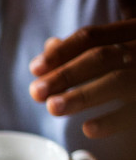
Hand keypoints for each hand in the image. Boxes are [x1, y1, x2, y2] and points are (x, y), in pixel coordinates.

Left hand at [29, 19, 135, 137]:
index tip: (34, 69)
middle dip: (66, 74)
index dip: (61, 52)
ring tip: (53, 108)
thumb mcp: (123, 47)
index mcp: (134, 31)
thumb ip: (90, 47)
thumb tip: (49, 48)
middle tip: (36, 92)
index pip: (92, 36)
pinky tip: (89, 128)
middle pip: (102, 57)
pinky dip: (113, 120)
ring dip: (83, 95)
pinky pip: (135, 111)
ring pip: (119, 81)